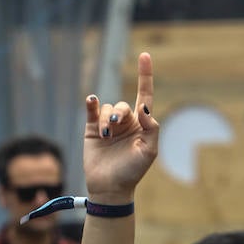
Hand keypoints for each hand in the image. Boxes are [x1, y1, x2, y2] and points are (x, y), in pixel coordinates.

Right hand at [83, 52, 158, 202]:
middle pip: (123, 105)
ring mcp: (107, 125)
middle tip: (114, 124)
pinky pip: (91, 110)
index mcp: (142, 125)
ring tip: (105, 135)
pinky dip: (91, 104)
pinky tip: (91, 101)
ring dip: (106, 118)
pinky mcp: (91, 129)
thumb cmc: (133, 171)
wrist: (110, 187)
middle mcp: (125, 122)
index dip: (145, 75)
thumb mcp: (149, 151)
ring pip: (107, 108)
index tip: (145, 55)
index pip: (145, 95)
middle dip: (119, 113)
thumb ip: (152, 128)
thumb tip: (144, 107)